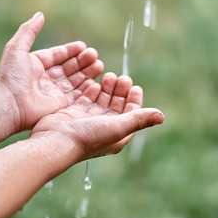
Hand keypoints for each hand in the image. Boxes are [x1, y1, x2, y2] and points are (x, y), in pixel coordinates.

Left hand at [0, 12, 103, 131]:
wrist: (8, 105)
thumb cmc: (10, 76)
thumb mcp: (16, 47)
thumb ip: (29, 30)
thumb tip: (40, 14)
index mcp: (34, 65)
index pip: (56, 56)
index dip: (70, 51)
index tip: (83, 46)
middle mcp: (44, 79)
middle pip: (68, 68)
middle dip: (82, 61)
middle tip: (94, 55)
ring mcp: (51, 93)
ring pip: (74, 81)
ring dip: (87, 73)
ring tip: (99, 65)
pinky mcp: (58, 106)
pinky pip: (75, 96)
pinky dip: (86, 88)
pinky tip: (96, 80)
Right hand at [31, 73, 163, 159]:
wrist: (56, 141)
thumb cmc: (87, 137)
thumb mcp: (117, 127)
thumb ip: (138, 120)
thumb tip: (161, 116)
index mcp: (116, 136)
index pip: (131, 115)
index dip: (134, 100)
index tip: (134, 86)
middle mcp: (103, 129)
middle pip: (116, 106)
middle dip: (120, 91)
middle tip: (121, 77)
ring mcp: (87, 121)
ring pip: (101, 101)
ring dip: (107, 88)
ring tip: (109, 76)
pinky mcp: (73, 114)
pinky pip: (86, 99)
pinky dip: (92, 90)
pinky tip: (94, 82)